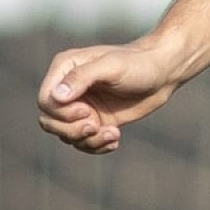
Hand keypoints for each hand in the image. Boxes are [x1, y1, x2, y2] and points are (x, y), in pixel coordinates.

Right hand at [38, 40, 179, 152]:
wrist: (163, 73)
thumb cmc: (138, 64)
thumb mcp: (112, 66)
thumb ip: (82, 77)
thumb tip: (57, 96)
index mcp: (65, 69)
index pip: (45, 100)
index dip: (61, 113)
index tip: (86, 111)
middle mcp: (69, 89)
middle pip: (49, 122)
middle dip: (72, 130)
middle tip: (95, 125)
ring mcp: (81, 106)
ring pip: (66, 136)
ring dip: (88, 140)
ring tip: (113, 133)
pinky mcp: (95, 121)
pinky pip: (83, 142)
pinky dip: (97, 146)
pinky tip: (115, 138)